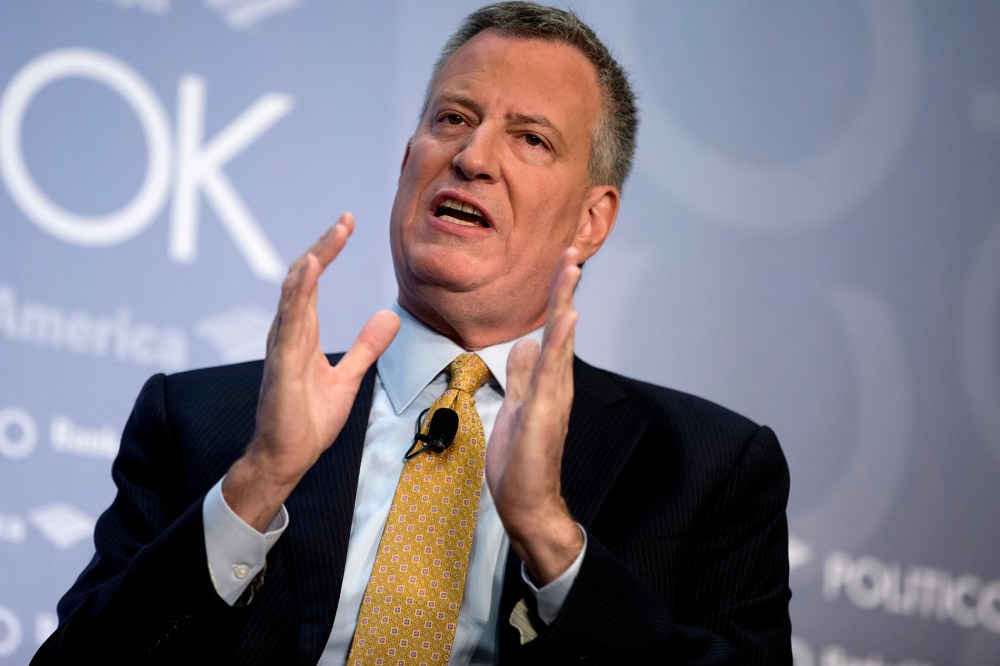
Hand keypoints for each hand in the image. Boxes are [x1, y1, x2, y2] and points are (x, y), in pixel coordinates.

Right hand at [223, 213, 399, 530]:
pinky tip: (311, 272)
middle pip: (303, 278)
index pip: (313, 282)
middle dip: (323, 246)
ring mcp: (282, 348)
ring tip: (332, 237)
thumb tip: (390, 316)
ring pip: (294, 295)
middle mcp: (287, 333)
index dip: (328, 250)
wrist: (288, 458)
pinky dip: (300, 295)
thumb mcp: (348, 377)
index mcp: (301, 333)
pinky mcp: (282, 366)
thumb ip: (366, 346)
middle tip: (345, 221)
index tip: (346, 224)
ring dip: (313, 263)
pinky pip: (290, 324)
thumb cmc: (308, 419)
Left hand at [486, 248, 584, 584]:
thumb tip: (523, 345)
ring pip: (561, 339)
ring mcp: (553, 395)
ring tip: (570, 267)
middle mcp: (556, 382)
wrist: (527, 502)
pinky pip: (553, 369)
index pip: (551, 329)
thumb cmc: (521, 460)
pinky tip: (568, 316)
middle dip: (564, 287)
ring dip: (565, 301)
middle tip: (571, 250)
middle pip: (562, 325)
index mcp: (547, 380)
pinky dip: (561, 341)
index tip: (559, 262)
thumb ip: (522, 376)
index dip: (555, 296)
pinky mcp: (544, 410)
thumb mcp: (515, 407)